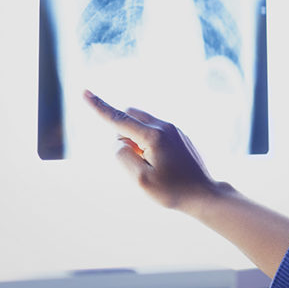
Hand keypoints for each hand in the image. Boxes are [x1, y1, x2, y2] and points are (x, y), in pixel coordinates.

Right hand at [83, 89, 221, 212]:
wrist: (204, 194)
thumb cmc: (172, 190)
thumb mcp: (140, 179)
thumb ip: (122, 156)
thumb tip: (120, 142)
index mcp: (153, 135)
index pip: (119, 119)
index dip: (99, 107)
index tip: (84, 92)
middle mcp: (165, 127)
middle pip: (131, 116)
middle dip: (122, 133)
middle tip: (135, 160)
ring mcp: (175, 130)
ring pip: (142, 124)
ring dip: (136, 139)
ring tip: (152, 165)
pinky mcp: (179, 136)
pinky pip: (154, 132)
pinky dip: (148, 143)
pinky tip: (162, 165)